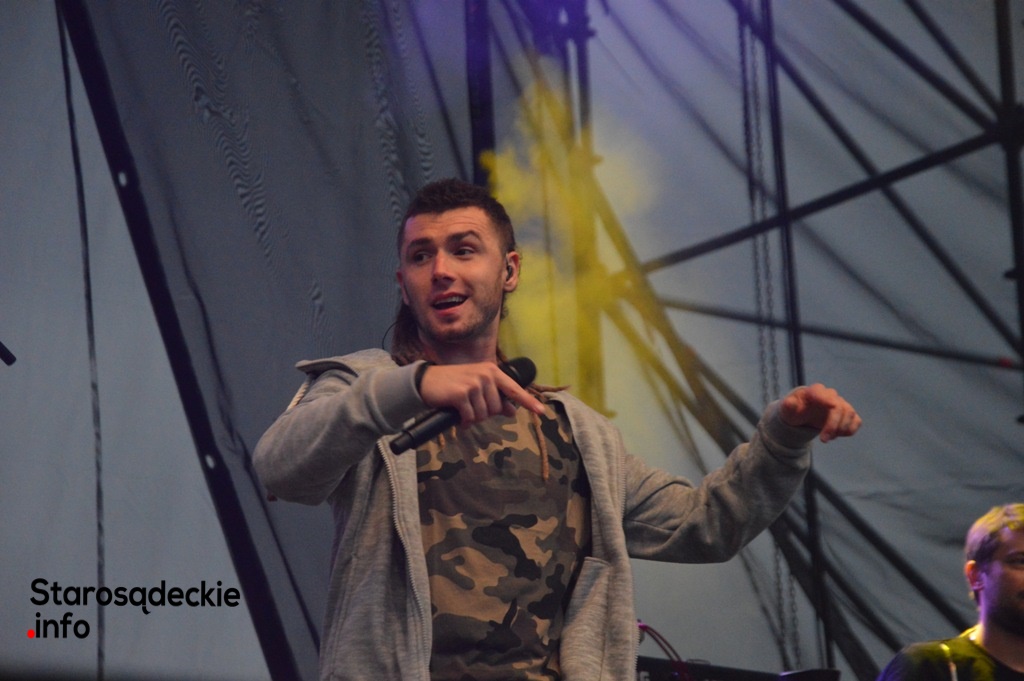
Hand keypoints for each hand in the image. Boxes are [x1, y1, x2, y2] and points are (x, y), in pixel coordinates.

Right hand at [418, 362, 546, 425]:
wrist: (426, 381)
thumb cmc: (453, 384)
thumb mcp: (477, 387)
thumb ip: (495, 397)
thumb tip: (512, 411)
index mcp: (491, 370)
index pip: (513, 389)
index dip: (528, 402)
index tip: (541, 412)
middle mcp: (485, 374)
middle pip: (496, 408)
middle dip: (485, 413)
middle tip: (471, 408)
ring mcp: (474, 383)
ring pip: (484, 414)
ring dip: (473, 418)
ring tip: (463, 410)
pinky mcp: (462, 393)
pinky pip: (471, 417)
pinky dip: (465, 421)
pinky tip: (459, 417)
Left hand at [780, 383, 861, 442]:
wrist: (801, 415)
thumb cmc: (794, 410)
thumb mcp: (787, 409)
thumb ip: (788, 405)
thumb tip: (789, 403)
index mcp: (814, 391)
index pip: (822, 393)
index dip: (828, 400)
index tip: (831, 407)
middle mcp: (830, 395)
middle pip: (839, 407)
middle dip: (833, 425)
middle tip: (824, 440)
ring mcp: (840, 404)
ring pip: (850, 413)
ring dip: (842, 429)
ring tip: (828, 438)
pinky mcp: (847, 414)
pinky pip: (856, 421)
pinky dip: (850, 430)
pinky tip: (838, 435)